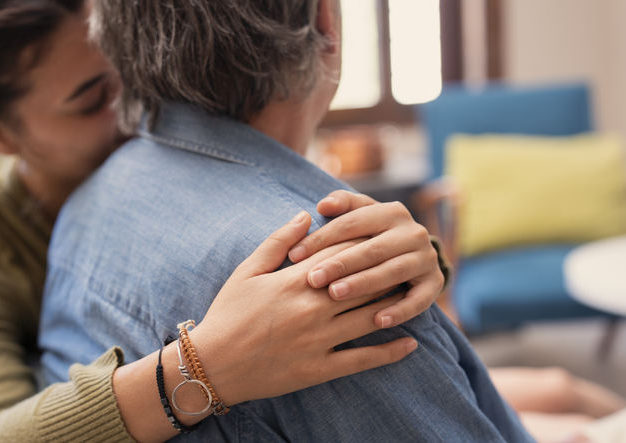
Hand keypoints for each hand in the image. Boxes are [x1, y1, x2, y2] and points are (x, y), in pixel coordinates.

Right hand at [189, 211, 417, 405]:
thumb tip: (305, 215)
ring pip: (369, 316)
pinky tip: (410, 343)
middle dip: (386, 268)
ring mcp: (319, 339)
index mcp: (295, 281)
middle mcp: (313, 307)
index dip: (364, 242)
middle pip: (362, 282)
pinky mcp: (320, 368)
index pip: (341, 254)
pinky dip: (389, 351)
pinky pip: (362, 359)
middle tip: (407, 259)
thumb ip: (278, 242)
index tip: (382, 234)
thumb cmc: (228, 313)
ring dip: (395, 303)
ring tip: (412, 293)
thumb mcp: (247, 271)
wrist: (213, 364)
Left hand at [288, 191, 444, 328]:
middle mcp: (412, 232)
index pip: (351, 223)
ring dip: (364, 284)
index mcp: (390, 212)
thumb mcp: (360, 216)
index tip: (294, 255)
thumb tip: (322, 205)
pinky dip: (399, 311)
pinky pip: (418, 300)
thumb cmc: (372, 237)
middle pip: (372, 248)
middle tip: (313, 279)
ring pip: (392, 272)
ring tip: (336, 295)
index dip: (321, 238)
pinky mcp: (434, 284)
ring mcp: (426, 258)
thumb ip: (342, 206)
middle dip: (340, 264)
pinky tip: (377, 322)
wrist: (415, 256)